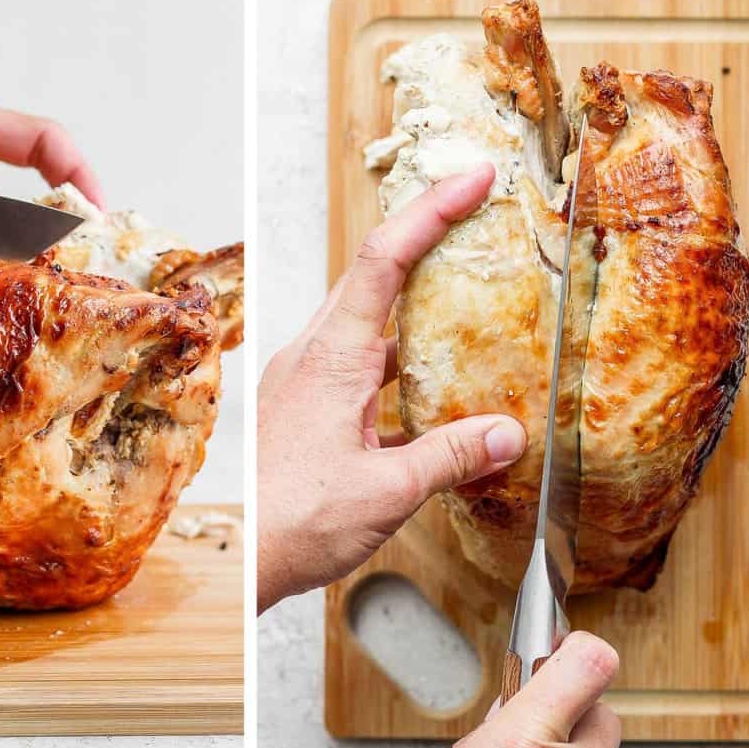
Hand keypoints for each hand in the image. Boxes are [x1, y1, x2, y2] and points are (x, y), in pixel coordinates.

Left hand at [257, 164, 525, 611]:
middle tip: (478, 218)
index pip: (384, 260)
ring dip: (417, 312)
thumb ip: (449, 457)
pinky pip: (363, 370)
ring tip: (470, 306)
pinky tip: (436, 395)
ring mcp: (308, 382)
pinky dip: (403, 368)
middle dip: (427, 241)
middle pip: (375, 277)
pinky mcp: (309, 411)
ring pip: (370, 325)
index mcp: (331, 358)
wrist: (240, 567)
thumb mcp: (385, 492)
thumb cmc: (289, 523)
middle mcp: (314, 358)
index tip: (472, 180)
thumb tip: (508, 434)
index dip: (430, 212)